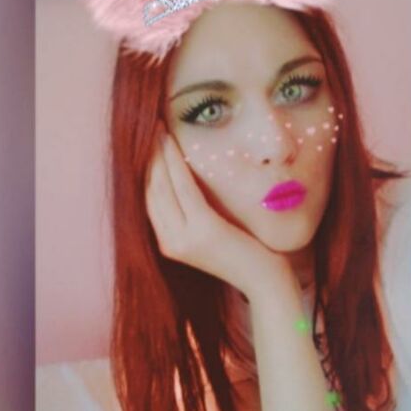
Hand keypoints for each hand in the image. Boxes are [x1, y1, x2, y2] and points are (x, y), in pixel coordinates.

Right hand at [145, 124, 289, 298]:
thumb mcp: (211, 233)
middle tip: (148, 127)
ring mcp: (184, 238)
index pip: (148, 199)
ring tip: (157, 128)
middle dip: (147, 156)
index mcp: (168, 243)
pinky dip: (175, 162)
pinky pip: (184, 188)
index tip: (146, 142)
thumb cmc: (245, 254)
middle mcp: (170, 242)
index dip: (144, 168)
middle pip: (150, 189)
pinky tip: (172, 142)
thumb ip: (194, 214)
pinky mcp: (202, 230)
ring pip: (162, 185)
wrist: (265, 283)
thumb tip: (187, 181)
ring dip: (158, 153)